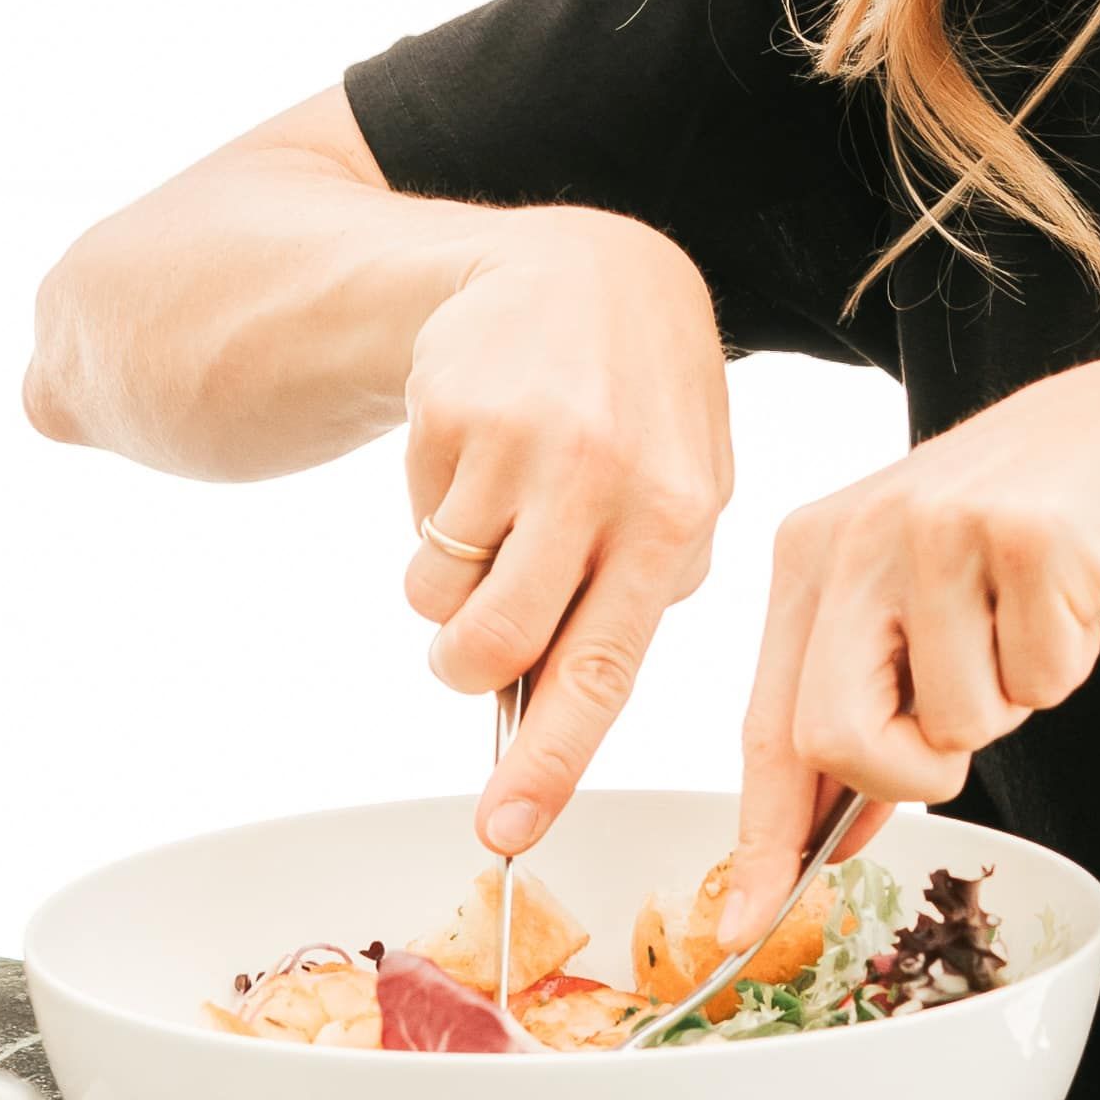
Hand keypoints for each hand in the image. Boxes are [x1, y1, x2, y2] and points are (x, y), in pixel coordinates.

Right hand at [397, 211, 732, 855]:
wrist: (578, 268)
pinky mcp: (450, 408)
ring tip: (488, 528)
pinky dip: (433, 517)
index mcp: (676, 514)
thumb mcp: (685, 483)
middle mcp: (602, 478)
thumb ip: (642, 588)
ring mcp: (520, 440)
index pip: (602, 669)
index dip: (548, 764)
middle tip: (470, 648)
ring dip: (444, 596)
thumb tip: (559, 709)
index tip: (503, 831)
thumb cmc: (642, 403)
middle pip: (497, 646)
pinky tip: (481, 454)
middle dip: (466, 672)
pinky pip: (414, 526)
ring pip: (439, 598)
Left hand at [728, 355, 1099, 938]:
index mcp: (808, 557)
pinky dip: (1063, 664)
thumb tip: (818, 837)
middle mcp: (854, 537)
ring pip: (954, 724)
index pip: (768, 724)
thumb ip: (861, 707)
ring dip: (1004, 699)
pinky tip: (1064, 596)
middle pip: (836, 740)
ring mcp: (937, 531)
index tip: (739, 927)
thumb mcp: (911, 608)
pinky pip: (1038, 683)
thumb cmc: (1013, 541)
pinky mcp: (1025, 537)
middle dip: (909, 770)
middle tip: (958, 718)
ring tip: (1018, 620)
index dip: (759, 836)